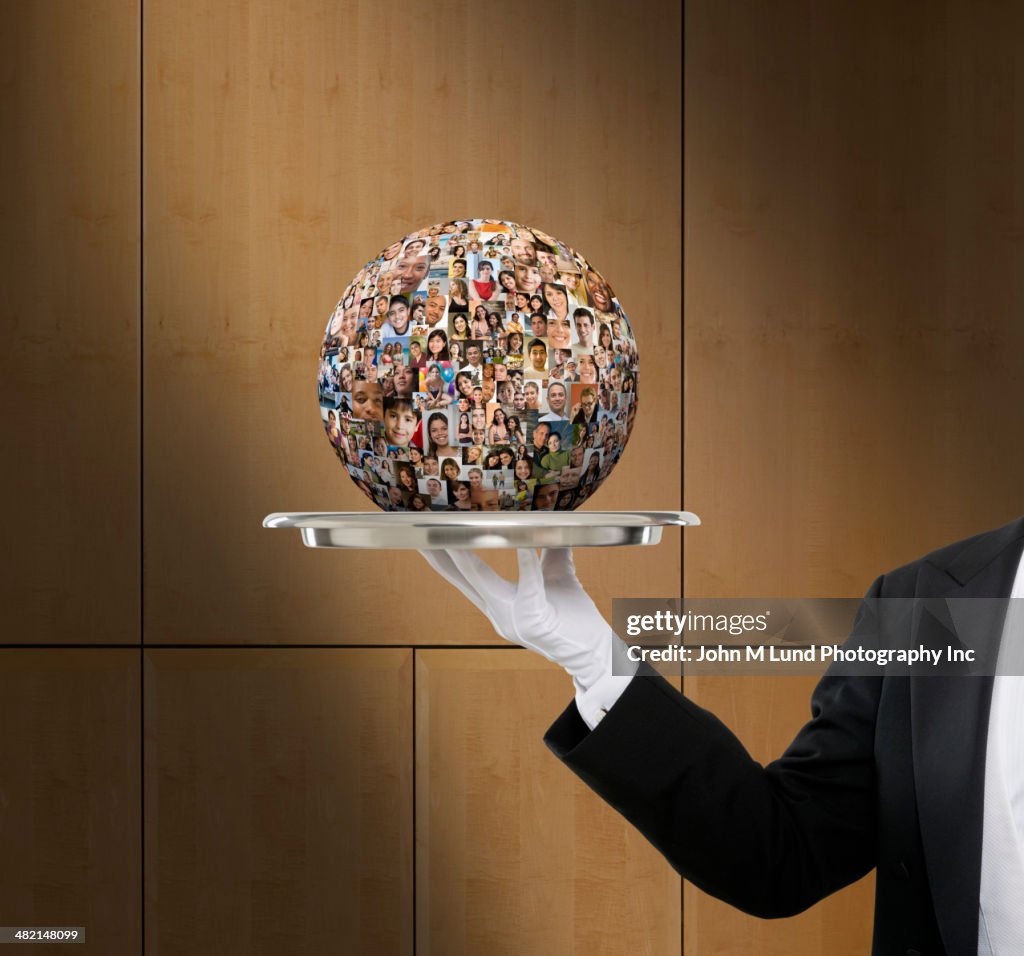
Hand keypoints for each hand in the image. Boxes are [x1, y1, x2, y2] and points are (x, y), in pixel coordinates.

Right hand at [420, 547, 634, 695]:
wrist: (595, 654)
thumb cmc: (575, 619)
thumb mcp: (557, 577)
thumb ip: (549, 548)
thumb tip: (550, 520)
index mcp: (499, 606)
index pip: (464, 579)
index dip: (443, 558)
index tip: (426, 537)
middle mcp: (499, 615)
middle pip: (461, 581)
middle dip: (437, 556)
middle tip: (419, 534)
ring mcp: (513, 620)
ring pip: (482, 583)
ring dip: (465, 558)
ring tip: (453, 536)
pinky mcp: (534, 620)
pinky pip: (528, 585)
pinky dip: (525, 561)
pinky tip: (522, 542)